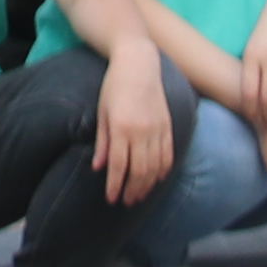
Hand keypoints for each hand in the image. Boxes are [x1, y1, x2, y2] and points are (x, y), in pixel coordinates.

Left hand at [90, 46, 173, 206]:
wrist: (139, 64)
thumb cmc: (114, 86)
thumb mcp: (102, 112)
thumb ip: (102, 141)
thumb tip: (98, 168)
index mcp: (122, 127)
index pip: (118, 165)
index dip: (115, 185)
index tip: (111, 198)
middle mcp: (142, 131)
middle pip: (139, 170)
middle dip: (132, 189)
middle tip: (126, 202)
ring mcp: (158, 129)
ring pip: (155, 166)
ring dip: (147, 185)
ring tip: (139, 196)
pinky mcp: (168, 126)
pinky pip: (168, 154)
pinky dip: (163, 171)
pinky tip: (156, 180)